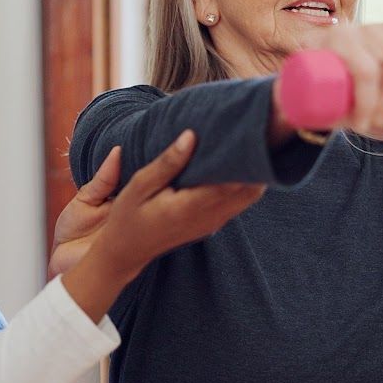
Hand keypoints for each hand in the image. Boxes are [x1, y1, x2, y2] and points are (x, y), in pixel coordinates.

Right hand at [59, 132, 264, 319]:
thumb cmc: (129, 216)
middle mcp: (209, 217)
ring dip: (252, 172)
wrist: (127, 251)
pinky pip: (239, 201)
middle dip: (256, 161)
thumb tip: (192, 135)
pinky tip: (237, 162)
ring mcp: (214, 223)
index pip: (233, 180)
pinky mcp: (213, 223)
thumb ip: (168, 162)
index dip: (246, 156)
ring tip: (250, 142)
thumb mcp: (140, 186)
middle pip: (250, 188)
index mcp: (191, 206)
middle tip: (256, 130)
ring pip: (249, 196)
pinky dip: (244, 182)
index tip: (250, 130)